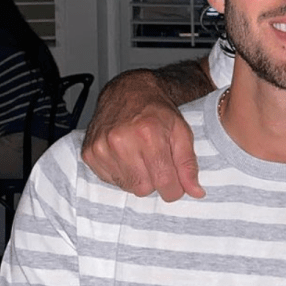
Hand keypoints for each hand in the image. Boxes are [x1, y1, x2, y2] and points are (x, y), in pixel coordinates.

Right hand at [82, 70, 203, 200]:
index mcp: (148, 134)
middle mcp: (121, 141)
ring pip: (127, 186)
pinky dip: (122, 173)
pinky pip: (111, 181)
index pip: (164, 181)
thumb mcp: (182, 133)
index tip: (177, 184)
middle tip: (158, 163)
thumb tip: (196, 193)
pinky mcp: (89, 153)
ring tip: (141, 156)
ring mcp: (101, 147)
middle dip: (155, 181)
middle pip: (143, 188)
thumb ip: (188, 164)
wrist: (129, 93)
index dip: (174, 189)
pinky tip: (127, 156)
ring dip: (138, 178)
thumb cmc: (158, 113)